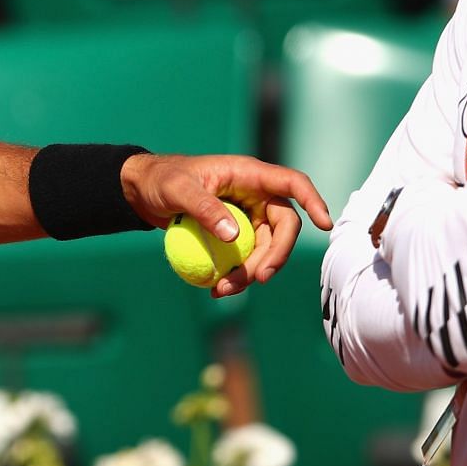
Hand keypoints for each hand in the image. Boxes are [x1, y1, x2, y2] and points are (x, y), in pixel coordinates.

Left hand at [120, 153, 331, 295]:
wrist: (142, 192)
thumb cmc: (161, 180)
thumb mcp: (178, 189)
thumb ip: (205, 208)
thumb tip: (235, 236)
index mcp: (248, 175)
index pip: (291, 183)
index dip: (313, 201)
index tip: (324, 224)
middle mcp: (254, 195)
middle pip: (283, 227)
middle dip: (276, 255)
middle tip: (258, 279)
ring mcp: (246, 216)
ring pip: (265, 248)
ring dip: (251, 272)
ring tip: (222, 290)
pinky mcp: (234, 234)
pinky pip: (245, 257)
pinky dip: (236, 274)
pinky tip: (216, 288)